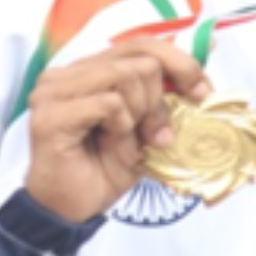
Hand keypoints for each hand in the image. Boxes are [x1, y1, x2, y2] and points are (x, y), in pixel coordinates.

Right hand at [25, 37, 210, 222]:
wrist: (71, 211)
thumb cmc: (104, 168)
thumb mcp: (145, 126)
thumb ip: (163, 94)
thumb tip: (204, 58)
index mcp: (91, 69)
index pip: (141, 44)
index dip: (179, 61)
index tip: (202, 90)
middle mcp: (69, 72)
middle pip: (139, 58)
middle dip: (159, 99)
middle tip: (157, 133)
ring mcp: (54, 91)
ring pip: (125, 75)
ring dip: (140, 113)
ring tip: (130, 139)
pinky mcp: (51, 115)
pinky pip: (108, 103)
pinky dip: (121, 124)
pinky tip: (111, 142)